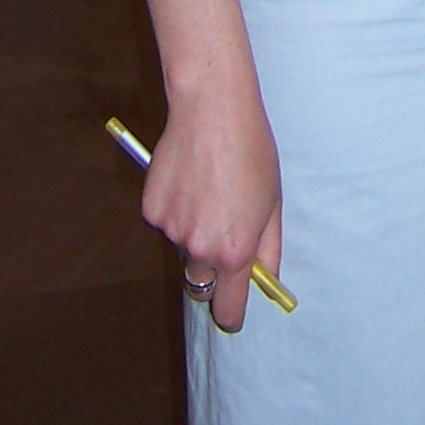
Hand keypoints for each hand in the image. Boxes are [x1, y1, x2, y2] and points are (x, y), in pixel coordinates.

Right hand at [140, 83, 283, 334]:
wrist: (212, 110)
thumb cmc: (251, 151)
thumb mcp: (272, 202)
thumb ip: (269, 248)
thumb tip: (266, 278)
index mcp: (234, 251)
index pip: (227, 308)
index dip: (230, 314)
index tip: (232, 314)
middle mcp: (200, 248)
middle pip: (200, 285)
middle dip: (211, 273)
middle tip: (222, 235)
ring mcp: (172, 231)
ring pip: (183, 248)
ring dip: (194, 233)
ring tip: (208, 189)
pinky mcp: (151, 211)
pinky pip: (165, 223)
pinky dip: (175, 210)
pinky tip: (188, 178)